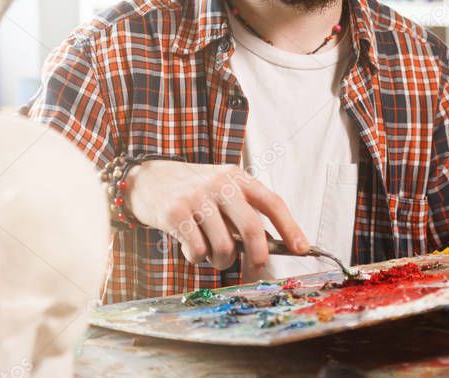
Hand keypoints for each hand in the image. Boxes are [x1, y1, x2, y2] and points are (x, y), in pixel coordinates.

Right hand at [126, 161, 307, 275]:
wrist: (146, 178)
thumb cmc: (191, 190)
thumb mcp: (221, 188)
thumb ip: (242, 211)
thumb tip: (271, 246)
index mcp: (238, 177)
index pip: (272, 202)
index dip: (290, 227)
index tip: (302, 248)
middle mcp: (220, 184)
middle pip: (252, 228)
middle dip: (258, 257)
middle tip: (255, 271)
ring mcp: (197, 197)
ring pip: (224, 246)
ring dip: (221, 261)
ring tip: (212, 253)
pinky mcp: (175, 213)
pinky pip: (197, 250)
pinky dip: (197, 258)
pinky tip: (190, 247)